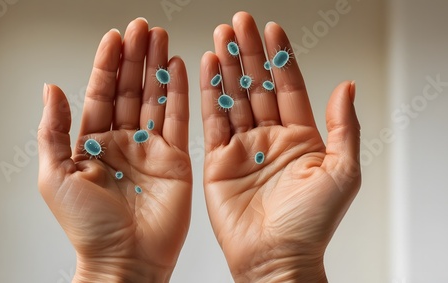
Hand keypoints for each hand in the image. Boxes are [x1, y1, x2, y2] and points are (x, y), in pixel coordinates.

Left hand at [38, 18, 191, 282]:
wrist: (126, 260)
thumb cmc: (88, 227)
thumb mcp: (55, 175)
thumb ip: (53, 130)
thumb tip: (52, 89)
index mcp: (93, 144)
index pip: (101, 93)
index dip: (108, 64)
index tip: (115, 37)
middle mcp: (123, 142)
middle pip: (130, 89)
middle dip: (136, 57)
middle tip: (143, 29)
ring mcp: (151, 148)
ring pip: (154, 98)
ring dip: (158, 67)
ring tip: (161, 39)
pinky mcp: (176, 159)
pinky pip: (178, 119)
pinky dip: (180, 93)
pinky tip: (180, 69)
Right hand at [200, 12, 360, 281]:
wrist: (275, 258)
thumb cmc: (311, 224)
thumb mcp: (341, 172)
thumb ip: (344, 127)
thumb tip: (346, 87)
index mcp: (301, 137)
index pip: (288, 86)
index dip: (279, 57)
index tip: (271, 30)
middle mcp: (270, 138)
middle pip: (258, 86)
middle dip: (248, 53)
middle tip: (239, 23)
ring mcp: (242, 147)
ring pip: (234, 98)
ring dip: (227, 67)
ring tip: (221, 37)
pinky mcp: (218, 160)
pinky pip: (212, 121)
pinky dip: (209, 94)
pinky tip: (207, 69)